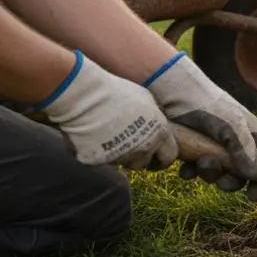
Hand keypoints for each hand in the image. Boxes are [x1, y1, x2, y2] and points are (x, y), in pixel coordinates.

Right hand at [37, 51, 178, 169]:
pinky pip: (100, 161)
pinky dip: (98, 153)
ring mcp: (121, 157)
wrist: (87, 97)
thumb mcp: (147, 101)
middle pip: (144, 163)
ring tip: (110, 137)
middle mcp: (143, 149)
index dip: (162, 158)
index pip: (169, 156)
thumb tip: (154, 124)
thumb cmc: (118, 92)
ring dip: (119, 155)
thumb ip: (154, 118)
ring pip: (122, 163)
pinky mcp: (99, 161)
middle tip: (129, 147)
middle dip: (139, 158)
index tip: (156, 158)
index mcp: (159, 134)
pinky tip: (93, 138)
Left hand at [145, 53, 256, 201]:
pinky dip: (191, 172)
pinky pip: (196, 171)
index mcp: (250, 135)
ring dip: (208, 173)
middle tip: (215, 173)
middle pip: (240, 175)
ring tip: (198, 162)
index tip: (251, 196)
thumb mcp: (230, 125)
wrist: (171, 91)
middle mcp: (235, 143)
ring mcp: (214, 147)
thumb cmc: (206, 104)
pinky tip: (184, 166)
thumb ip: (244, 149)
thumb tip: (256, 174)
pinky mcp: (194, 149)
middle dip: (228, 180)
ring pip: (217, 174)